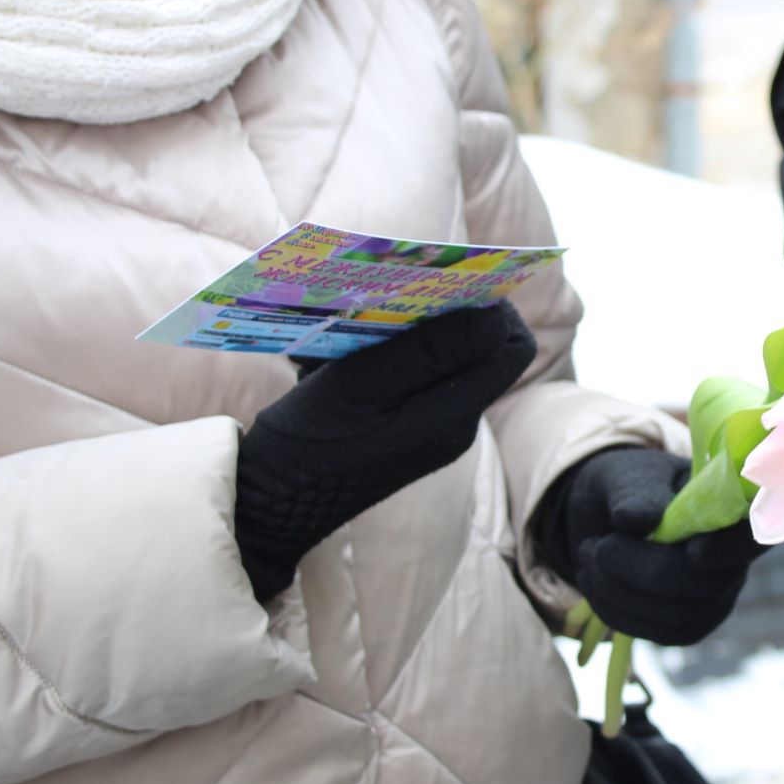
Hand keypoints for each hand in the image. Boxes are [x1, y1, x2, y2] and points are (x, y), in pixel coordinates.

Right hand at [235, 302, 536, 600]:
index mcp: (452, 415)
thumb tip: (493, 313)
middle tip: (400, 290)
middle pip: (481, 349)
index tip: (448, 279)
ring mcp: (433, 428)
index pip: (512, 347)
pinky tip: (344, 351)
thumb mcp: (361, 387)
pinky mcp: (408, 429)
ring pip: (445, 359)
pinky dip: (388, 354)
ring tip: (359, 321)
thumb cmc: (308, 445)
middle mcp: (454, 423)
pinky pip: (415, 377)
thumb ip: (429, 351)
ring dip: (409, 331)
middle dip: (449, 312)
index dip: (493, 306)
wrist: (270, 504)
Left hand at [538, 448, 767, 645]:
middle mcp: (732, 561)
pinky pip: (658, 634)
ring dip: (620, 591)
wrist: (601, 519)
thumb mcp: (624, 477)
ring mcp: (713, 598)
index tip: (694, 551)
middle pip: (706, 584)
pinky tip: (595, 581)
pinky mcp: (687, 626)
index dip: (731, 550)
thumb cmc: (625, 488)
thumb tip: (642, 520)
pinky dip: (615, 611)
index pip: (752, 536)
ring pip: (678, 616)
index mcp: (728, 513)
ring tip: (589, 555)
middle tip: (599, 546)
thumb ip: (636, 494)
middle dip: (643, 570)